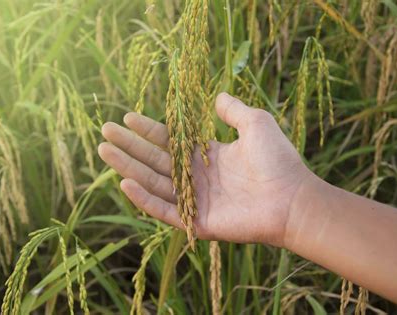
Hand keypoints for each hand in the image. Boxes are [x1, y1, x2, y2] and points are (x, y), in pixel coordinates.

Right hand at [98, 93, 311, 246]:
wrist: (292, 197)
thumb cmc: (277, 160)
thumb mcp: (255, 124)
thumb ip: (234, 110)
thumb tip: (216, 96)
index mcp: (207, 156)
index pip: (170, 141)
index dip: (148, 130)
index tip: (127, 117)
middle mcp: (197, 178)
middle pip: (155, 161)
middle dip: (129, 147)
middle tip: (104, 132)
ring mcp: (196, 201)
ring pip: (154, 183)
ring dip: (128, 168)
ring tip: (105, 152)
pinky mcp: (197, 222)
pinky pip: (166, 211)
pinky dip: (145, 199)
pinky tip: (126, 183)